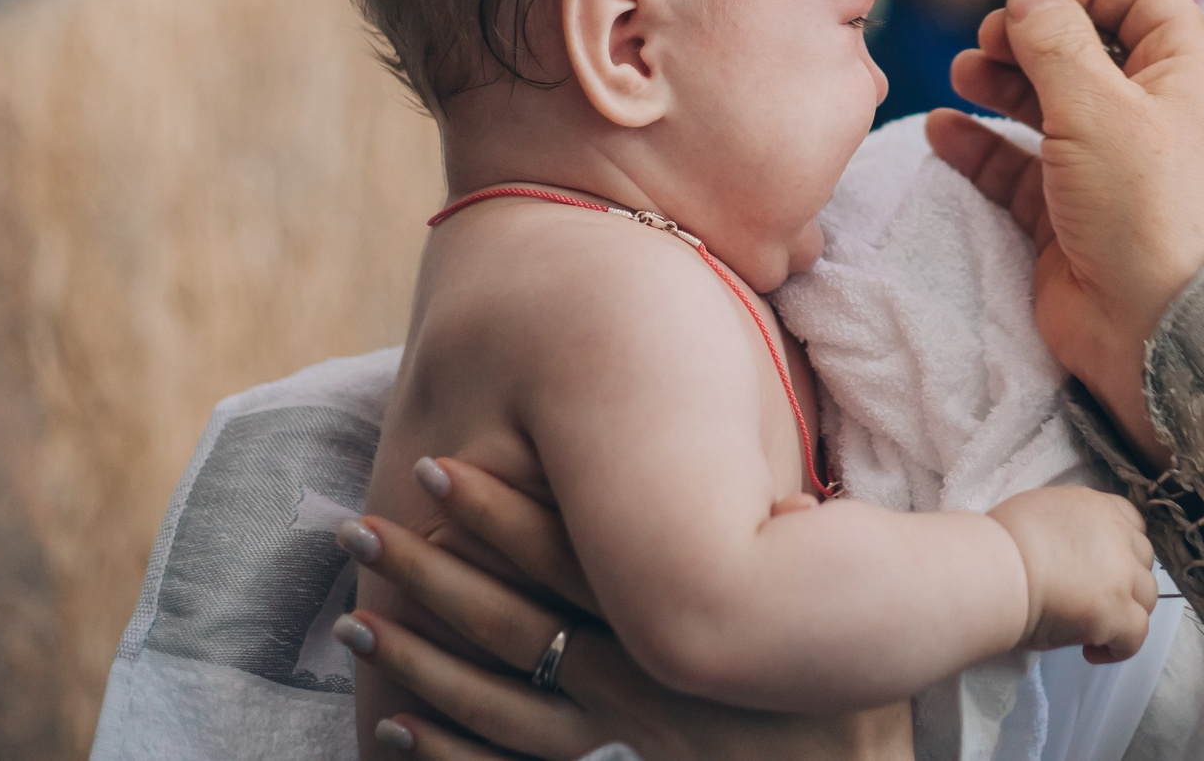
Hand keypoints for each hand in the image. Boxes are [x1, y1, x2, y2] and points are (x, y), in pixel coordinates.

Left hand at [337, 457, 910, 760]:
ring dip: (420, 657)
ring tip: (355, 616)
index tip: (439, 471)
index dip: (499, 511)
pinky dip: (449, 749)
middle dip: (433, 573)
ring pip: (496, 697)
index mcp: (680, 619)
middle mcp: (638, 679)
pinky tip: (396, 724)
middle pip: (512, 619)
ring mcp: (619, 746)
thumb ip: (789, 543)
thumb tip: (768, 483)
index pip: (570, 552)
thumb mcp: (830, 600)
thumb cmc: (848, 696)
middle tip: (360, 530)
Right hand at [927, 0, 1203, 455]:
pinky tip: (944, 131)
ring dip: (1001, 80)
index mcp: (1184, 72)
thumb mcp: (1097, 104)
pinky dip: (981, 144)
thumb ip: (1054, 39)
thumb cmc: (1145, 207)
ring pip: (1047, 102)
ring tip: (963, 72)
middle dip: (1030, 32)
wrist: (1155, 329)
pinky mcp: (1071, 214)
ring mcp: (1110, 165)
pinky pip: (1017, 164)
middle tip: (987, 35)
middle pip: (1085, 46)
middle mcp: (1151, 113)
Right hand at [987, 486, 1158, 662]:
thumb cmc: (1001, 542)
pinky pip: (1136, 635)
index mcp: (1097, 506)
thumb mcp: (1040, 513)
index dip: (1122, 548)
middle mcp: (1118, 536)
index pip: (1132, 522)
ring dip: (1125, 612)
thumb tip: (1065, 551)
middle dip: (1126, 581)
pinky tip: (1092, 651)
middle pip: (1143, 560)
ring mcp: (1122, 575)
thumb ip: (1067, 527)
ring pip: (1146, 598)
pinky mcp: (1117, 612)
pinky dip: (1119, 647)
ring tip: (1093, 629)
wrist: (997, 569)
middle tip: (1095, 600)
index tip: (1103, 567)